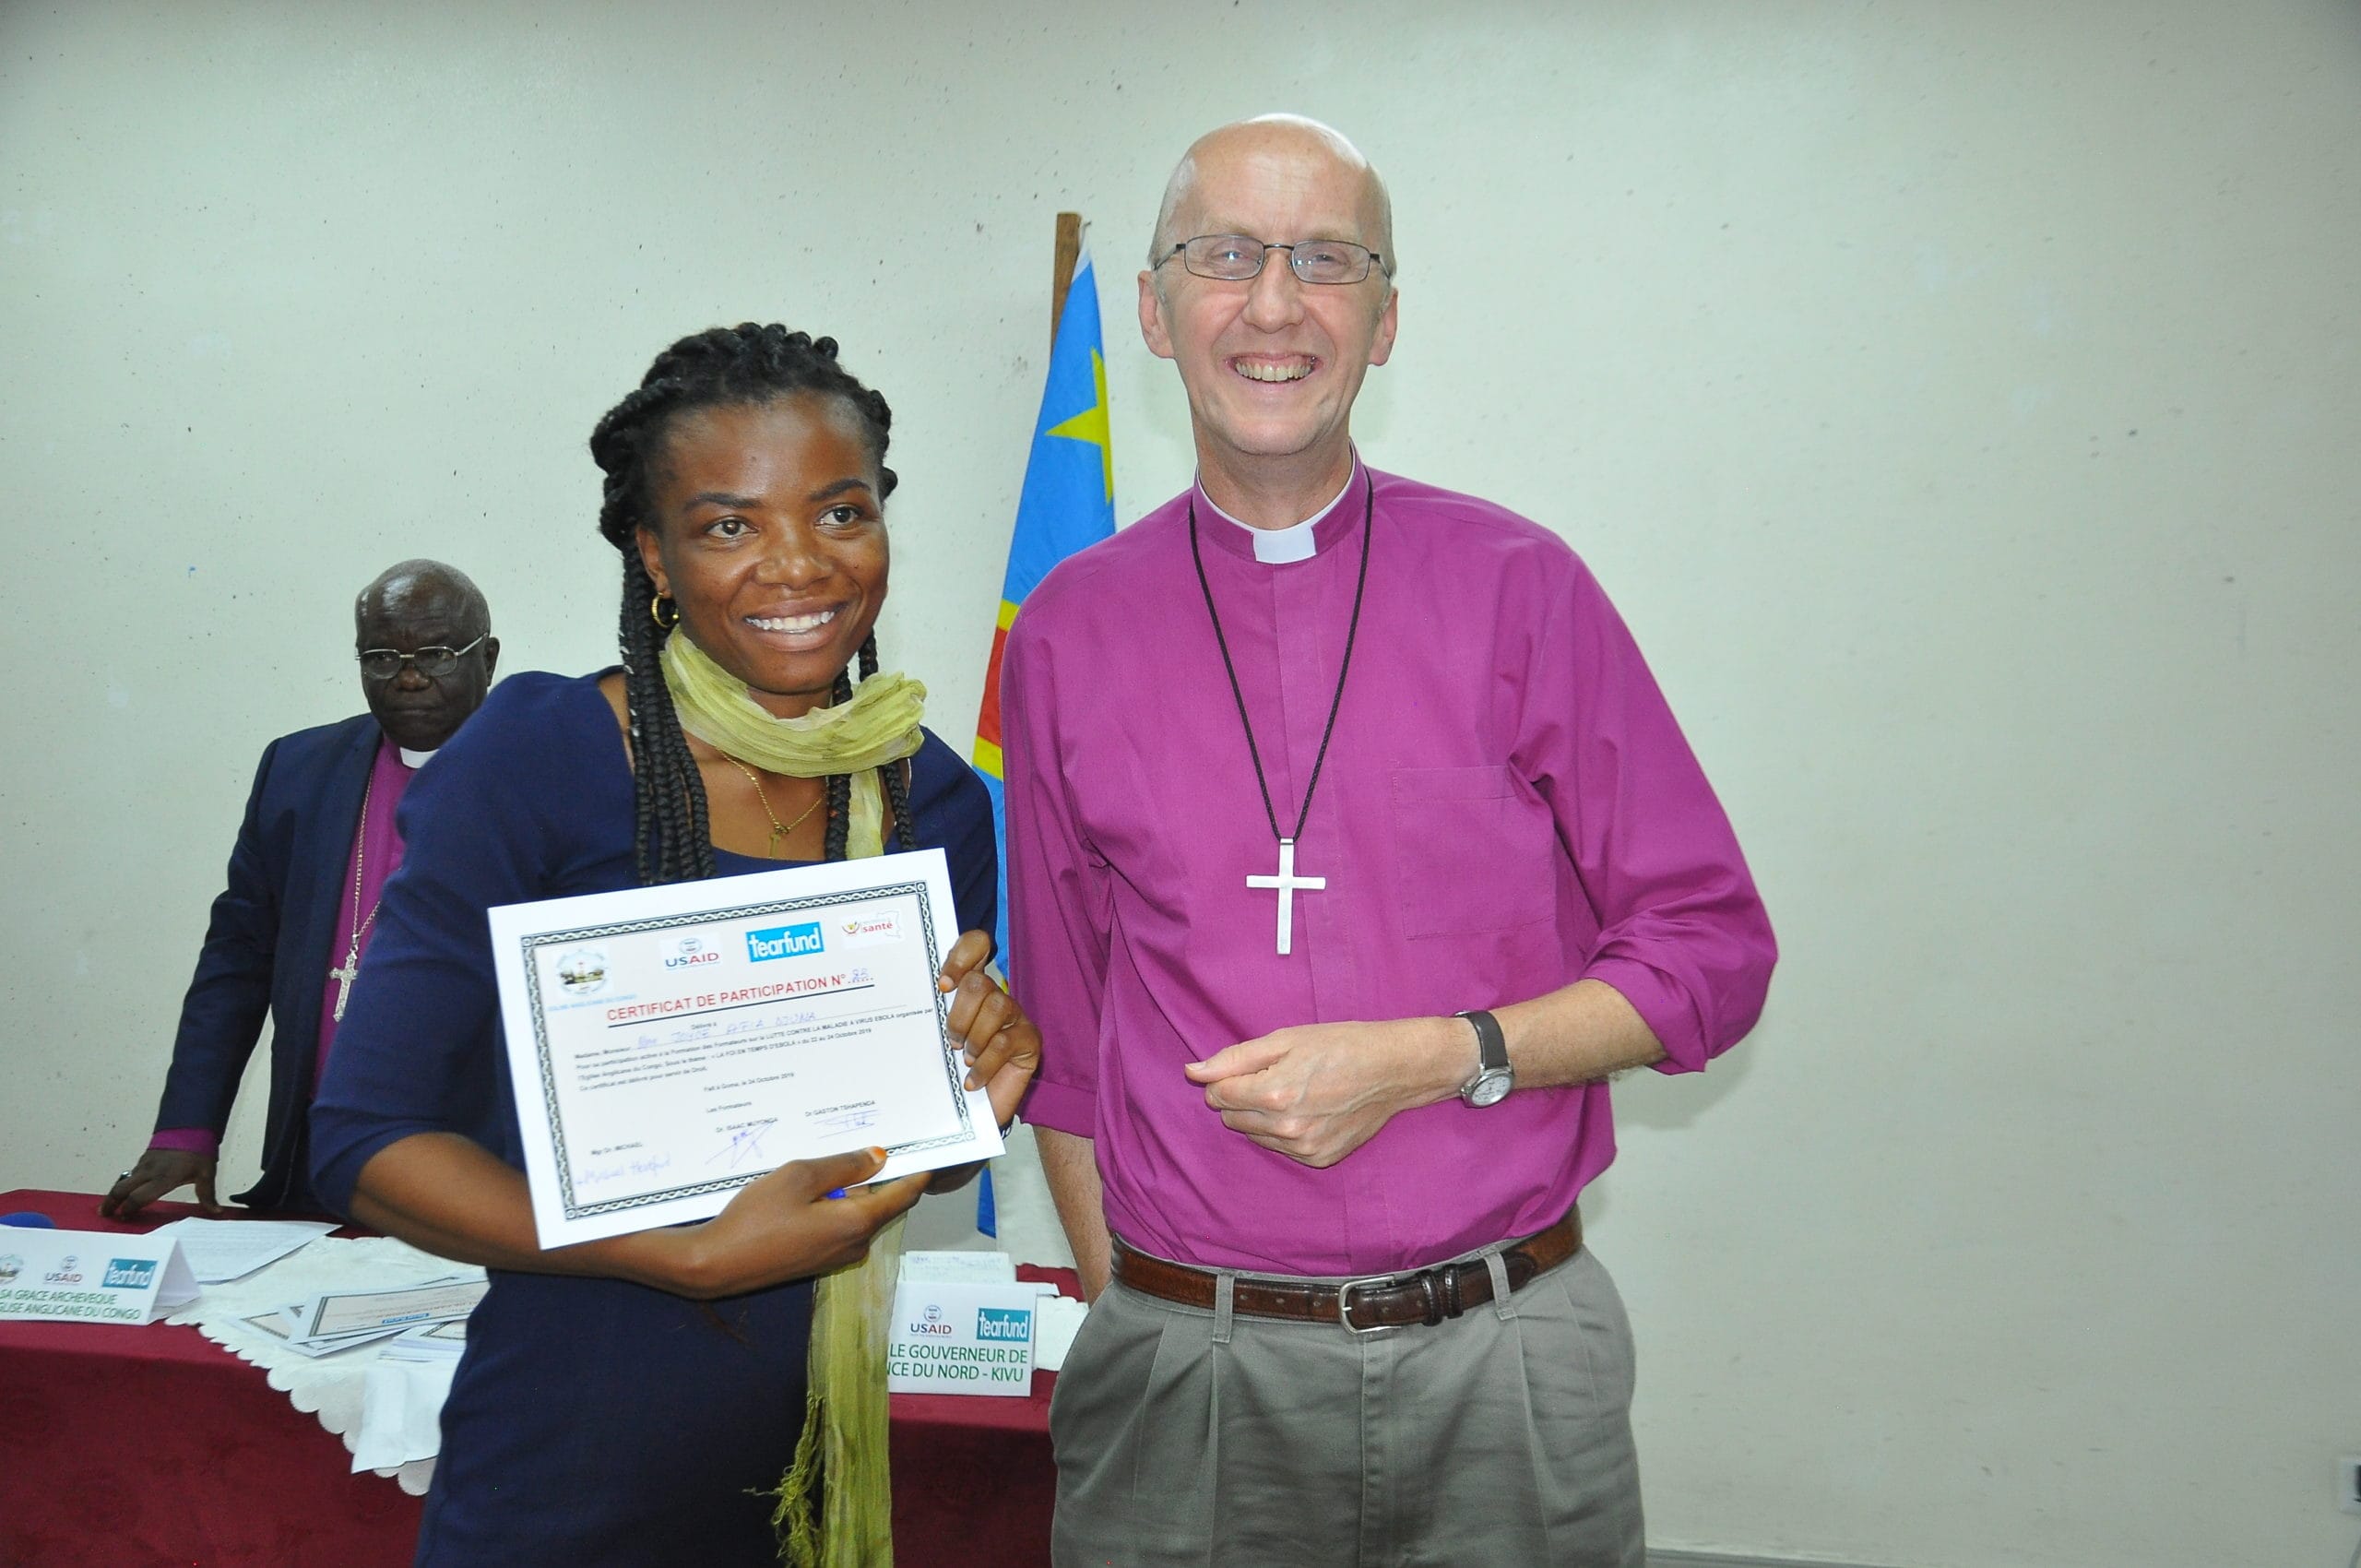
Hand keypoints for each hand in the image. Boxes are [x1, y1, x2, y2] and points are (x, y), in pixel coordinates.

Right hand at [101, 1149, 219, 1218]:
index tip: (124, 1218)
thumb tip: (216, 1211)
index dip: (129, 1209)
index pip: (138, 1198)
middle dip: (111, 1203)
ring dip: (115, 1194)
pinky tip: (125, 1190)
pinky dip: (124, 1184)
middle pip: (121, 1189)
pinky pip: (130, 1173)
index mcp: (163, 1178)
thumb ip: (207, 1194)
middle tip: (105, 1214)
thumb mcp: (206, 1173)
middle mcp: (149, 1172)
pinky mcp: (144, 1158)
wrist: (191, 1124)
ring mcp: (144, 1164)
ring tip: (109, 1206)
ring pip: (123, 1181)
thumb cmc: (198, 1149)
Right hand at [672, 1146, 928, 1298]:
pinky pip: (837, 1225)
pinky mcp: (817, 1259)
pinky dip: (831, 1205)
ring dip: (847, 1189)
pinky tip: (806, 1190)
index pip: (905, 1194)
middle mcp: (855, 1244)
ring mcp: (836, 1256)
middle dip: (875, 1175)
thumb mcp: (799, 1177)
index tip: (927, 1147)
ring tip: (824, 1162)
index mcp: (858, 1223)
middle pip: (880, 1202)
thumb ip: (843, 1165)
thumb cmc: (756, 1218)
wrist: (715, 1264)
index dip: (918, 1170)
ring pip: (856, 1213)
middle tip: (863, 1142)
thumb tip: (879, 1157)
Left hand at [937, 930, 1041, 1131]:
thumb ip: (934, 1014)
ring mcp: (1016, 1017)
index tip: (944, 986)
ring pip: (996, 1007)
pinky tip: (971, 1081)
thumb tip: (909, 1001)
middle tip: (950, 1041)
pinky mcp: (1029, 1040)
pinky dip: (983, 1065)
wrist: (973, 1113)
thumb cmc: (952, 1072)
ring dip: (974, 1037)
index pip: (976, 945)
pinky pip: (1005, 1043)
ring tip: (964, 1058)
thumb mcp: (937, 1039)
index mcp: (971, 988)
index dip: (961, 956)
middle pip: (980, 982)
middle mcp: (996, 996)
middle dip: (959, 1014)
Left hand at [1183, 1017, 1464, 1168]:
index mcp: (1274, 1093)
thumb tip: (1192, 1072)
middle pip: (1231, 1118)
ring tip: (1293, 1091)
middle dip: (1240, 1097)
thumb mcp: (1285, 1039)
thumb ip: (1234, 1058)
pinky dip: (1284, 1131)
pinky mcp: (1320, 1159)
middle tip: (1272, 1076)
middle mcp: (1287, 1127)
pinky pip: (1281, 1148)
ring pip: (1254, 1136)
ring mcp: (1305, 1148)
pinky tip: (1308, 1110)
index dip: (1225, 1078)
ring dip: (1261, 1115)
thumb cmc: (1340, 1046)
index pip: (1218, 1095)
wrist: (1393, 1070)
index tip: (1248, 1067)